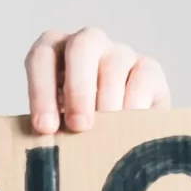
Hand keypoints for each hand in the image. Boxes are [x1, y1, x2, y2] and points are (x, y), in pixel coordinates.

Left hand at [25, 27, 169, 134]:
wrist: (119, 135)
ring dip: (106, 103)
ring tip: (104, 134)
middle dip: (78, 89)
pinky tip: (127, 128)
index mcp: (54, 51)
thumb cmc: (76, 128)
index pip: (41, 57)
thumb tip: (46, 146)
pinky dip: (133, 105)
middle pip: (81, 47)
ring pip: (113, 66)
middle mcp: (87, 43)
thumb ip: (50, 127)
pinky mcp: (149, 68)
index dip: (41, 91)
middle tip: (78, 126)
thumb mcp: (57, 125)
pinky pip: (142, 79)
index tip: (45, 127)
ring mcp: (120, 53)